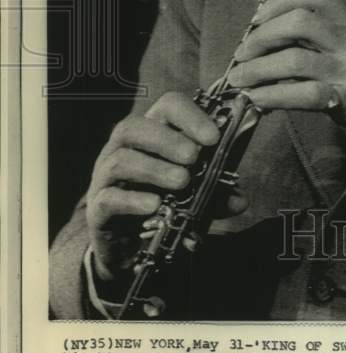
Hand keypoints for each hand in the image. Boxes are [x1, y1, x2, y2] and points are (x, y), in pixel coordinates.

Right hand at [86, 91, 246, 280]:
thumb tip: (241, 201)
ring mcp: (105, 178)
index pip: (166, 106)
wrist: (127, 246)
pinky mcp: (97, 208)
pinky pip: (109, 198)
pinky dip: (132, 200)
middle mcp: (122, 149)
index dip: (190, 116)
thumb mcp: (194, 197)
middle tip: (194, 157)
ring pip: (120, 159)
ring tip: (182, 182)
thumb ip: (216, 195)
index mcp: (151, 135)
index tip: (213, 137)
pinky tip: (154, 205)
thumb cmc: (161, 206)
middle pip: (133, 126)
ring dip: (154, 168)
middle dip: (167, 139)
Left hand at [226, 0, 345, 184]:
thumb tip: (284, 47)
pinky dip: (272, 95)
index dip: (282, 0)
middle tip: (245, 52)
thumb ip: (332, 51)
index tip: (259, 17)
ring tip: (241, 79)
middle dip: (262, 34)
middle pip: (300, 19)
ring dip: (258, 68)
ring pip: (294, 56)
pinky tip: (258, 101)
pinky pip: (302, 93)